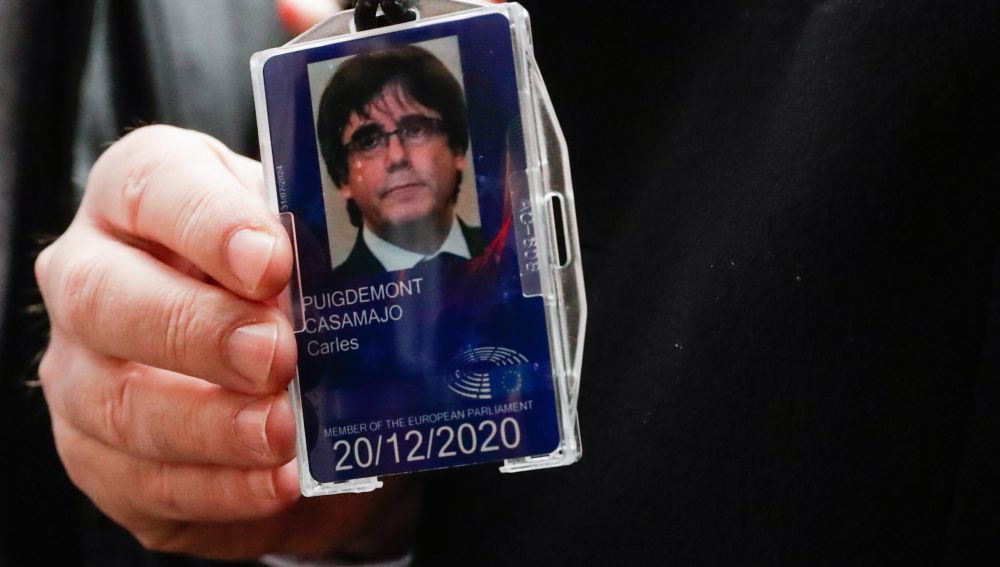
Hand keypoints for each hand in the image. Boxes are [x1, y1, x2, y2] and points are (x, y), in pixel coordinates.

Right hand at [35, 126, 416, 559]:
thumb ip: (318, 249)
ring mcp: (81, 372)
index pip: (150, 184)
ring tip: (284, 432)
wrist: (292, 387)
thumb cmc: (293, 291)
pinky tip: (277, 481)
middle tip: (276, 356)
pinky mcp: (100, 458)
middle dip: (197, 330)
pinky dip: (219, 487)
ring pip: (114, 400)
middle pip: (104, 296)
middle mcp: (91, 277)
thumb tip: (362, 277)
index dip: (208, 223)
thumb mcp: (308, 247)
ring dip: (209, 423)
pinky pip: (141, 480)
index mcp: (142, 197)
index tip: (270, 261)